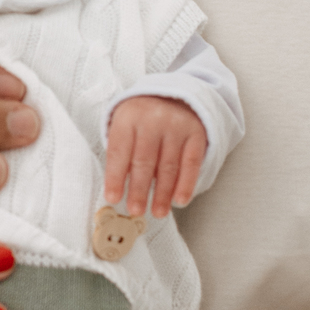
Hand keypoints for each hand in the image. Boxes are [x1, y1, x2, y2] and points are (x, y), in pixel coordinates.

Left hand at [104, 96, 206, 216]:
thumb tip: (118, 189)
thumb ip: (122, 151)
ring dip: (162, 193)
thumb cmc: (143, 119)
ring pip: (168, 165)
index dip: (115, 176)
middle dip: (139, 189)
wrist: (173, 97)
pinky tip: (179, 200)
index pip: (119, 151)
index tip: (113, 198)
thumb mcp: (126, 125)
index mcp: (128, 117)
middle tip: (135, 211)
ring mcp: (176, 126)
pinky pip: (191, 163)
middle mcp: (152, 119)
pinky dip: (186, 184)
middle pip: (144, 160)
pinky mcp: (196, 134)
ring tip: (157, 212)